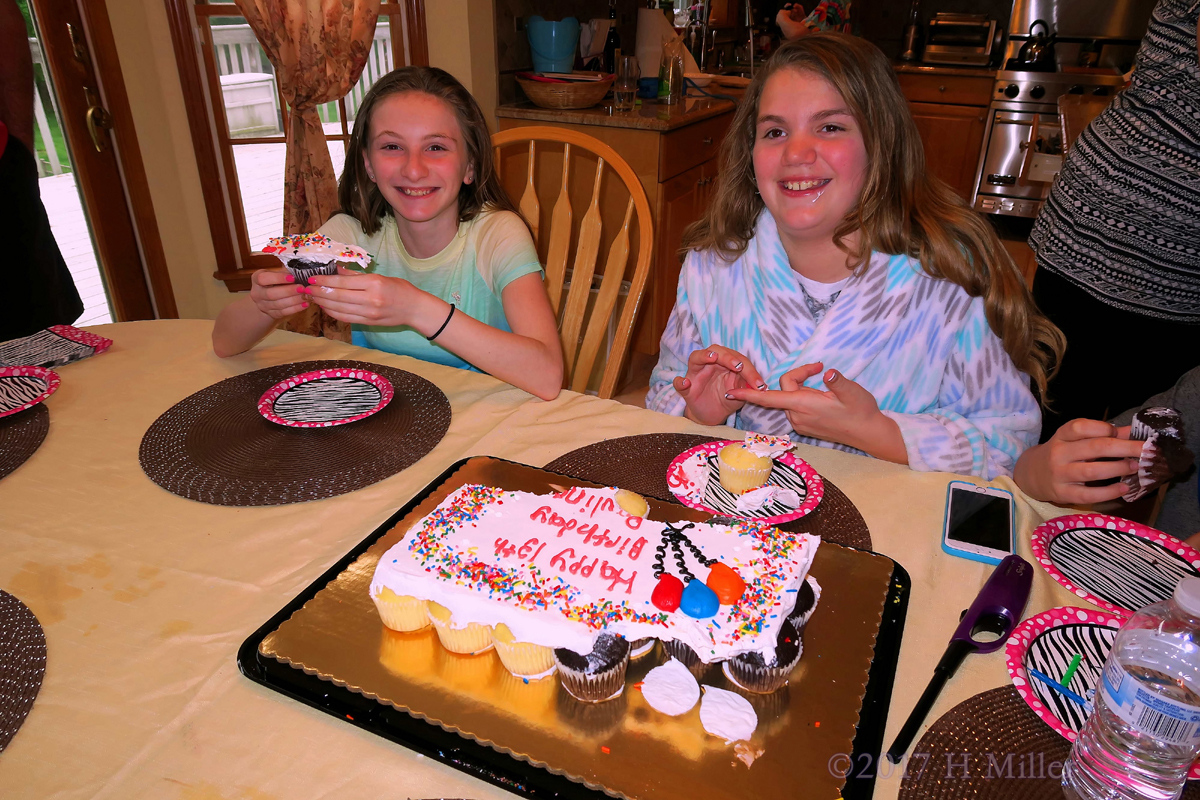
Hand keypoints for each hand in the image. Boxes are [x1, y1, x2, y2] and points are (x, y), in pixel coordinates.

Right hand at [249, 268, 306, 319]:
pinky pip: (283, 312)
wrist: (268, 299)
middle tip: (302, 288)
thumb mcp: (277, 273)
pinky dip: (295, 308)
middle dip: (288, 291)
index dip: (278, 278)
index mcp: (256, 278)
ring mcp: (263, 305)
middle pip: (271, 294)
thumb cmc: (276, 282)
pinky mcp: (271, 314)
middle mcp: (257, 293)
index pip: (263, 278)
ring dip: (294, 300)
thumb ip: (286, 270)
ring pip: (278, 305)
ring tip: (306, 296)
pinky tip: (305, 304)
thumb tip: (301, 267)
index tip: (292, 277)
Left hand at [306, 266, 419, 326]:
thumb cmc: (399, 289)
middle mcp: (370, 299)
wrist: (415, 309)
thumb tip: (336, 270)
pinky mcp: (368, 322)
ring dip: (323, 303)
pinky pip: (345, 318)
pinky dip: (332, 312)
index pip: (342, 282)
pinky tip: (325, 307)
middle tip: (306, 288)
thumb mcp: (380, 276)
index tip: (312, 278)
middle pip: (337, 296)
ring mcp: (369, 312)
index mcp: (373, 283)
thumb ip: (356, 275)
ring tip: (312, 297)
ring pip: (339, 308)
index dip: (324, 281)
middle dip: (319, 292)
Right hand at [673, 346, 766, 426]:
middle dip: (728, 357)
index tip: (759, 384)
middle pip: (716, 351)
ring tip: (713, 357)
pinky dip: (681, 381)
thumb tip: (759, 385)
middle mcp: (709, 364)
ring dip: (704, 356)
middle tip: (738, 366)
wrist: (712, 416)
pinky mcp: (686, 388)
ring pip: (695, 357)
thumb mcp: (740, 394)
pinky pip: (679, 382)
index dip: (749, 370)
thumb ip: (747, 387)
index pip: (737, 359)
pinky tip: (686, 383)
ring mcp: (695, 374)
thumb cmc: (726, 400)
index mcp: (725, 363)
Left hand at [726, 363, 905, 460]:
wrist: (869, 433)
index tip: (731, 391)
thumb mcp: (854, 392)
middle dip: (798, 375)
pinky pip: (795, 405)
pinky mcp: (805, 425)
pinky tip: (823, 396)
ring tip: (824, 383)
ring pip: (789, 396)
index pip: (769, 398)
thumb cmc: (862, 412)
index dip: (749, 393)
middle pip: (783, 389)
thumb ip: (839, 382)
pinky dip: (802, 395)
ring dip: (801, 385)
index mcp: (804, 405)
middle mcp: (797, 415)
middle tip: (820, 368)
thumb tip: (829, 372)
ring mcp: (800, 422)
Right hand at [1012, 419, 1142, 504]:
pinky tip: (1124, 488)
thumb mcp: (1075, 440)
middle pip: (1094, 448)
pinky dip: (1108, 492)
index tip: (1121, 433)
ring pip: (1092, 471)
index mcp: (1062, 436)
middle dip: (1124, 448)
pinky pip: (1088, 495)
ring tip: (1136, 467)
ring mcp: (1059, 474)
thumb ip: (1102, 435)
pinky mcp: (1062, 494)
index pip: (1081, 427)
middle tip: (1147, 450)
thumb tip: (1133, 432)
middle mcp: (1059, 453)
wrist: (1031, 475)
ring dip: (1118, 468)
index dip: (1104, 428)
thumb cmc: (1061, 454)